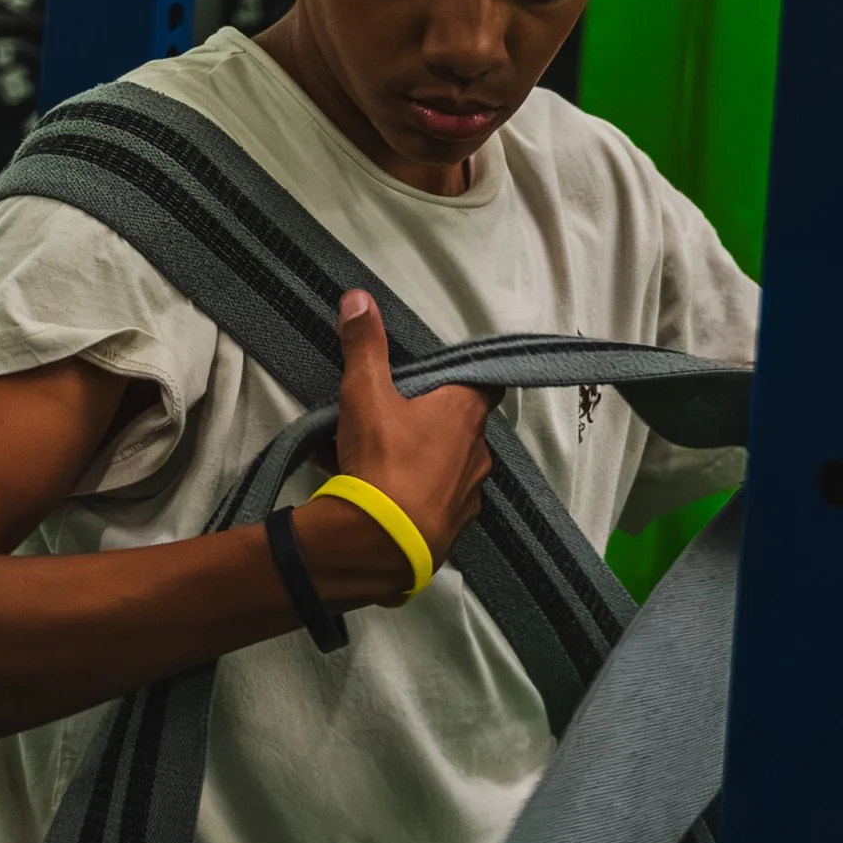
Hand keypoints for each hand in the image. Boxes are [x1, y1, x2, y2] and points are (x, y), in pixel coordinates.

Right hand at [296, 290, 493, 606]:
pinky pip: (430, 499)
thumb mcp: (365, 394)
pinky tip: (370, 493)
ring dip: (411, 458)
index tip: (435, 378)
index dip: (462, 377)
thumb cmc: (384, 460)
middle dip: (423, 419)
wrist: (381, 544)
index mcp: (466, 413)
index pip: (484, 382)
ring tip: (363, 457)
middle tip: (383, 416)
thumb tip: (358, 297)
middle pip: (456, 424)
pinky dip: (406, 492)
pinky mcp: (452, 528)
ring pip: (440, 464)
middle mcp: (478, 452)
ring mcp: (468, 493)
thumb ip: (364, 346)